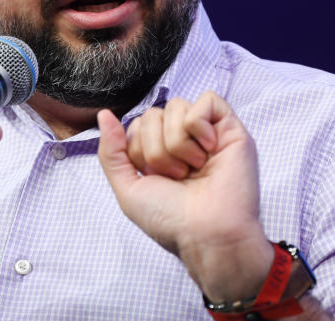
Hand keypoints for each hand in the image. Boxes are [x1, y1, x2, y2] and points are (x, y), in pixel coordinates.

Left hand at [97, 91, 272, 302]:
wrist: (207, 234)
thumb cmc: (171, 219)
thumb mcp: (129, 189)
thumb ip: (111, 152)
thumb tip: (103, 114)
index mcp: (161, 151)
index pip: (138, 123)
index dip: (139, 149)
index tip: (155, 177)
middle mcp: (184, 139)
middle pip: (154, 114)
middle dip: (157, 150)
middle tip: (176, 176)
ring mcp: (208, 132)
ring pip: (176, 106)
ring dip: (178, 143)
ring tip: (193, 169)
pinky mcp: (231, 128)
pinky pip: (207, 100)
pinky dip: (199, 126)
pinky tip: (209, 150)